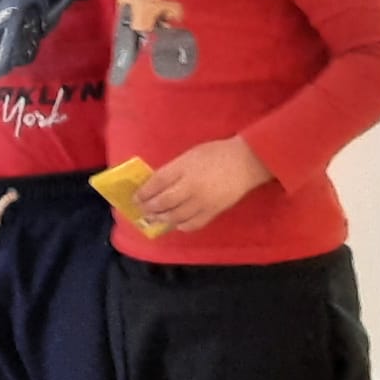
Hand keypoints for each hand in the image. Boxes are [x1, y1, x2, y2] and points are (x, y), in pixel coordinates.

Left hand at [135, 137, 273, 232]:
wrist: (245, 162)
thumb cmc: (215, 154)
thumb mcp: (189, 156)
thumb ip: (173, 170)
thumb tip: (156, 185)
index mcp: (183, 168)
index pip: (157, 183)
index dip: (143, 193)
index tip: (135, 198)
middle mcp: (190, 186)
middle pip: (164, 202)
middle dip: (149, 208)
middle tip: (142, 210)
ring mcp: (202, 202)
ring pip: (176, 216)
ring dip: (162, 218)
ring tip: (154, 218)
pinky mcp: (213, 212)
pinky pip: (193, 224)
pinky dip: (181, 226)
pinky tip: (176, 223)